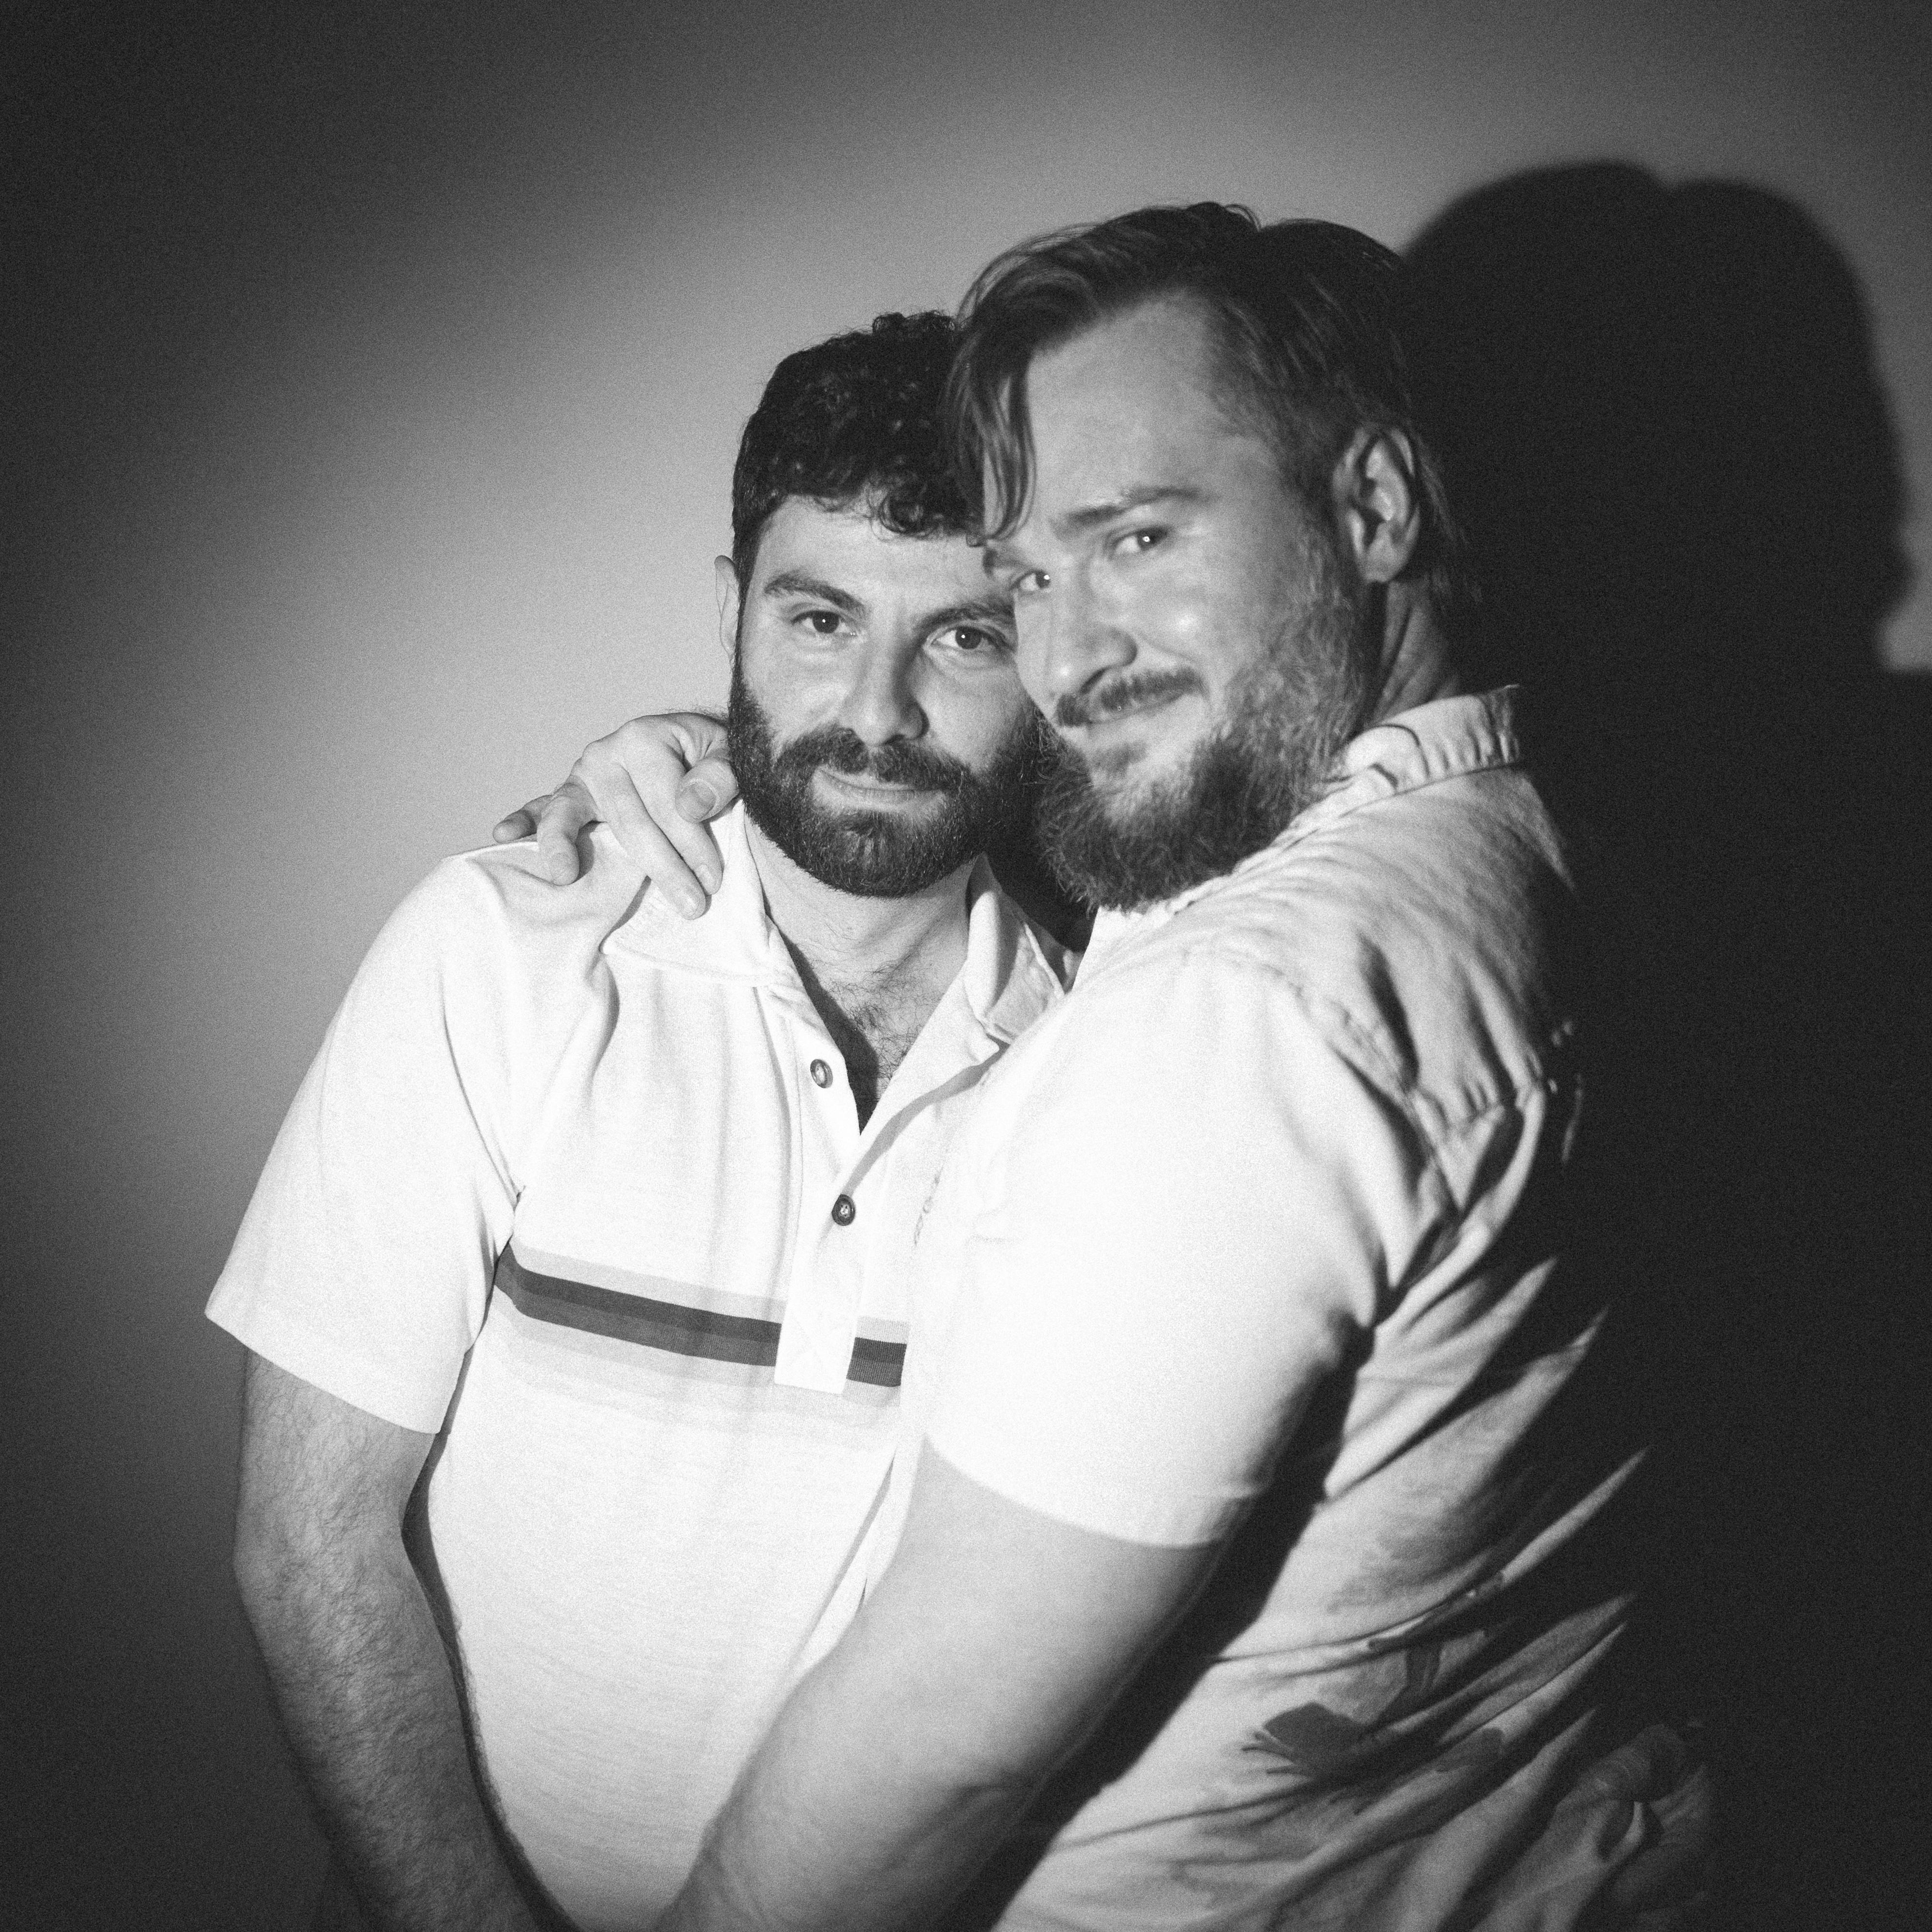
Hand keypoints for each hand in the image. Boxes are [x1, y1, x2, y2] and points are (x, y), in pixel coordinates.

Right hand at [491, 712, 738, 912]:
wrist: (691, 747)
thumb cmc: (710, 759)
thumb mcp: (729, 756)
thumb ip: (719, 777)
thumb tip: (691, 806)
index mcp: (645, 738)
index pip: (668, 802)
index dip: (692, 842)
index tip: (713, 879)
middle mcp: (606, 754)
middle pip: (629, 818)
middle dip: (662, 864)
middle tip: (691, 904)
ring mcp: (582, 777)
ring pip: (572, 815)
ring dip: (565, 846)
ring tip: (563, 876)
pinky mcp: (569, 796)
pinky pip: (542, 809)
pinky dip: (522, 821)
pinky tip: (502, 834)